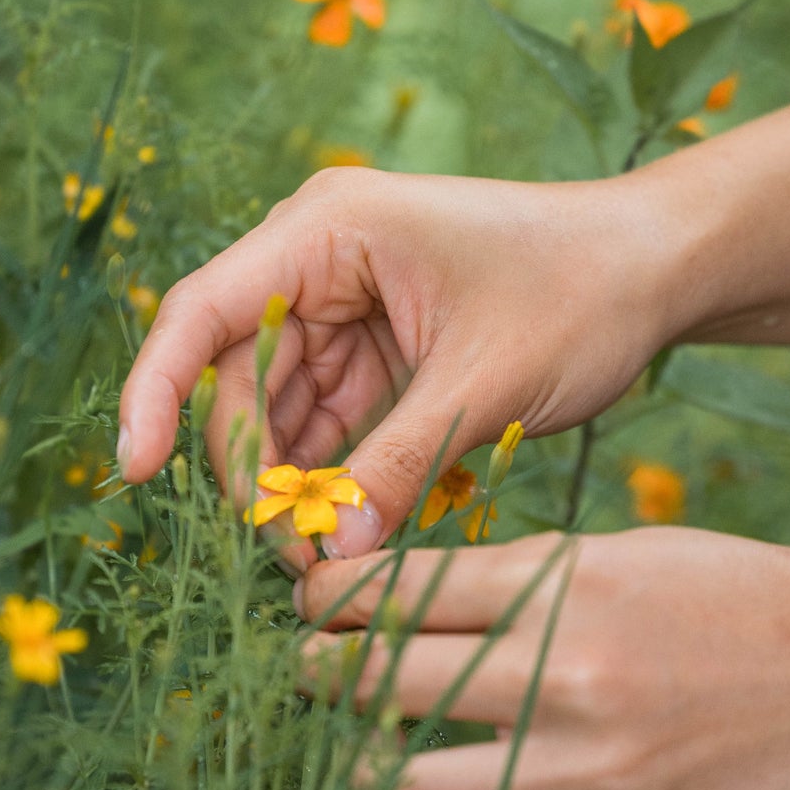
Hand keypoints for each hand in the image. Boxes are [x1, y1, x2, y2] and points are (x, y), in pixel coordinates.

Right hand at [116, 168, 684, 565]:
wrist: (655, 268)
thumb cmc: (580, 292)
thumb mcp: (483, 384)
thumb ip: (395, 467)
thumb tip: (331, 559)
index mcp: (328, 230)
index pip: (204, 313)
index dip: (156, 394)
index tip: (134, 473)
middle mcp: (318, 261)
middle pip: (237, 375)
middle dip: (251, 468)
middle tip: (293, 557)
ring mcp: (345, 306)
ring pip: (277, 408)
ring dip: (289, 481)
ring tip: (322, 556)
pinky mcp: (375, 348)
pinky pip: (325, 420)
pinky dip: (329, 473)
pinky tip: (344, 527)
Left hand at [297, 528, 789, 789]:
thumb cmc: (735, 599)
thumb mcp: (619, 553)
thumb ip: (509, 579)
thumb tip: (394, 601)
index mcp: (559, 585)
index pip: (388, 592)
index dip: (322, 601)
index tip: (310, 610)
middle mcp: (562, 677)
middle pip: (370, 687)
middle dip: (315, 678)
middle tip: (312, 678)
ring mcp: (588, 775)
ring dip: (357, 776)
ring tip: (362, 761)